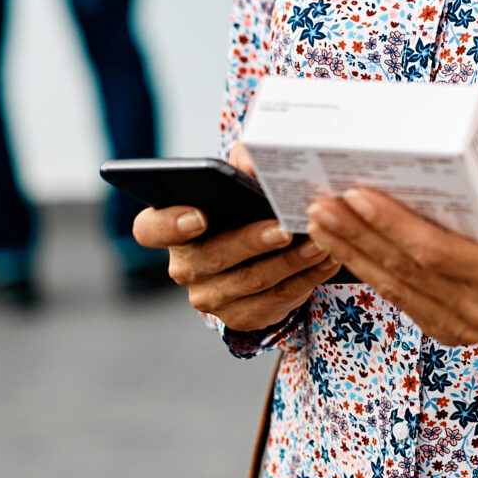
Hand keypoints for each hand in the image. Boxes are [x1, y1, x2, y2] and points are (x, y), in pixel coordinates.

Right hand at [130, 143, 340, 331]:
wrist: (262, 252)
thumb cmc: (246, 208)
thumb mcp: (241, 183)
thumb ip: (243, 164)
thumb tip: (254, 160)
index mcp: (172, 229)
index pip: (151, 229)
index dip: (170, 223)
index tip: (199, 215)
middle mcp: (185, 267)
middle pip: (214, 257)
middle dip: (252, 241)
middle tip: (284, 228)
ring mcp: (211, 296)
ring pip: (252, 281)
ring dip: (290, 261)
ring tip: (319, 242)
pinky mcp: (240, 317)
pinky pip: (274, 302)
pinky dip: (304, 280)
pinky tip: (325, 261)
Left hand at [306, 180, 477, 348]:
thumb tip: (424, 159)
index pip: (433, 250)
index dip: (391, 224)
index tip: (357, 195)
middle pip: (404, 270)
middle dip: (357, 235)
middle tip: (322, 204)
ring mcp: (462, 325)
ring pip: (395, 288)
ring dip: (354, 254)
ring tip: (322, 224)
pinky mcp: (451, 330)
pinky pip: (404, 299)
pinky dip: (374, 272)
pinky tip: (350, 250)